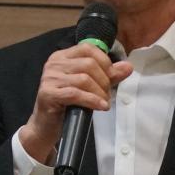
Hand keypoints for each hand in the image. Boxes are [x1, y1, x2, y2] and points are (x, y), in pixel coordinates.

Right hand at [17, 43, 133, 162]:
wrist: (46, 127)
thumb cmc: (68, 105)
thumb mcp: (91, 87)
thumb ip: (108, 75)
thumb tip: (128, 67)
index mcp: (63, 56)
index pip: (88, 48)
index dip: (104, 61)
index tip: (111, 76)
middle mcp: (54, 63)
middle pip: (88, 64)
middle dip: (104, 81)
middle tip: (107, 95)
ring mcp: (49, 78)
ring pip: (84, 79)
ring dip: (99, 92)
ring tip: (104, 102)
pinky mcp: (48, 94)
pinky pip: (75, 94)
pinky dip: (92, 100)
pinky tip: (101, 107)